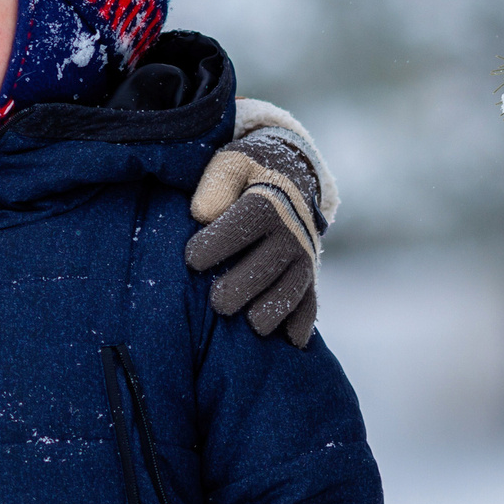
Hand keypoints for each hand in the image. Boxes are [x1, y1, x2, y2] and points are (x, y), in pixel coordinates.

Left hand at [186, 126, 323, 346]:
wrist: (293, 176)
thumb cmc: (249, 173)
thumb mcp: (231, 164)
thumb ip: (216, 184)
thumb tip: (203, 215)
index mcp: (266, 205)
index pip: (238, 231)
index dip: (211, 249)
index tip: (192, 259)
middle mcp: (289, 234)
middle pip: (262, 271)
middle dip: (236, 291)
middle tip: (217, 301)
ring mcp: (302, 258)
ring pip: (288, 294)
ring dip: (268, 313)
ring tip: (250, 323)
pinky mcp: (309, 276)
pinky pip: (310, 304)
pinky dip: (300, 324)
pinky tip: (288, 339)